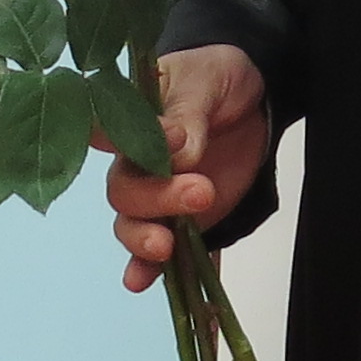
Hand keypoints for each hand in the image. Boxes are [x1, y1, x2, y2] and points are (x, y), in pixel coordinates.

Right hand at [101, 44, 269, 293]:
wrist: (255, 100)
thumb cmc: (219, 79)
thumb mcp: (206, 82)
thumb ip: (187, 115)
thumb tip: (177, 149)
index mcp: (131, 115)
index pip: (104, 130)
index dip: (108, 142)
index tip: (136, 146)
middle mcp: (133, 160)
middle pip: (124, 189)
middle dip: (156, 197)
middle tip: (199, 191)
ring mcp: (153, 193)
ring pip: (131, 222)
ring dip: (145, 237)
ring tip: (167, 245)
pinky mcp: (176, 220)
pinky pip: (152, 250)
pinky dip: (144, 268)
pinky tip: (139, 281)